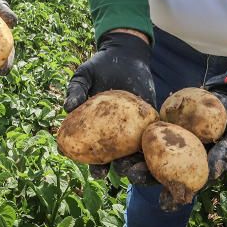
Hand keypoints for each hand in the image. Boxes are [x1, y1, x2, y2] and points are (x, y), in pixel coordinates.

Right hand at [64, 32, 156, 186]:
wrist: (124, 54)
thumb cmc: (99, 66)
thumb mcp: (84, 75)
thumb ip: (76, 90)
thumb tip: (67, 107)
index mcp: (97, 130)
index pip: (95, 154)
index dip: (95, 166)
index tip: (97, 172)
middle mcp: (116, 134)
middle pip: (119, 159)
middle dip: (121, 170)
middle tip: (122, 172)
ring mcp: (134, 128)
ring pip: (139, 153)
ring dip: (141, 165)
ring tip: (140, 170)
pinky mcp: (151, 119)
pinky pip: (155, 135)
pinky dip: (157, 146)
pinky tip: (159, 154)